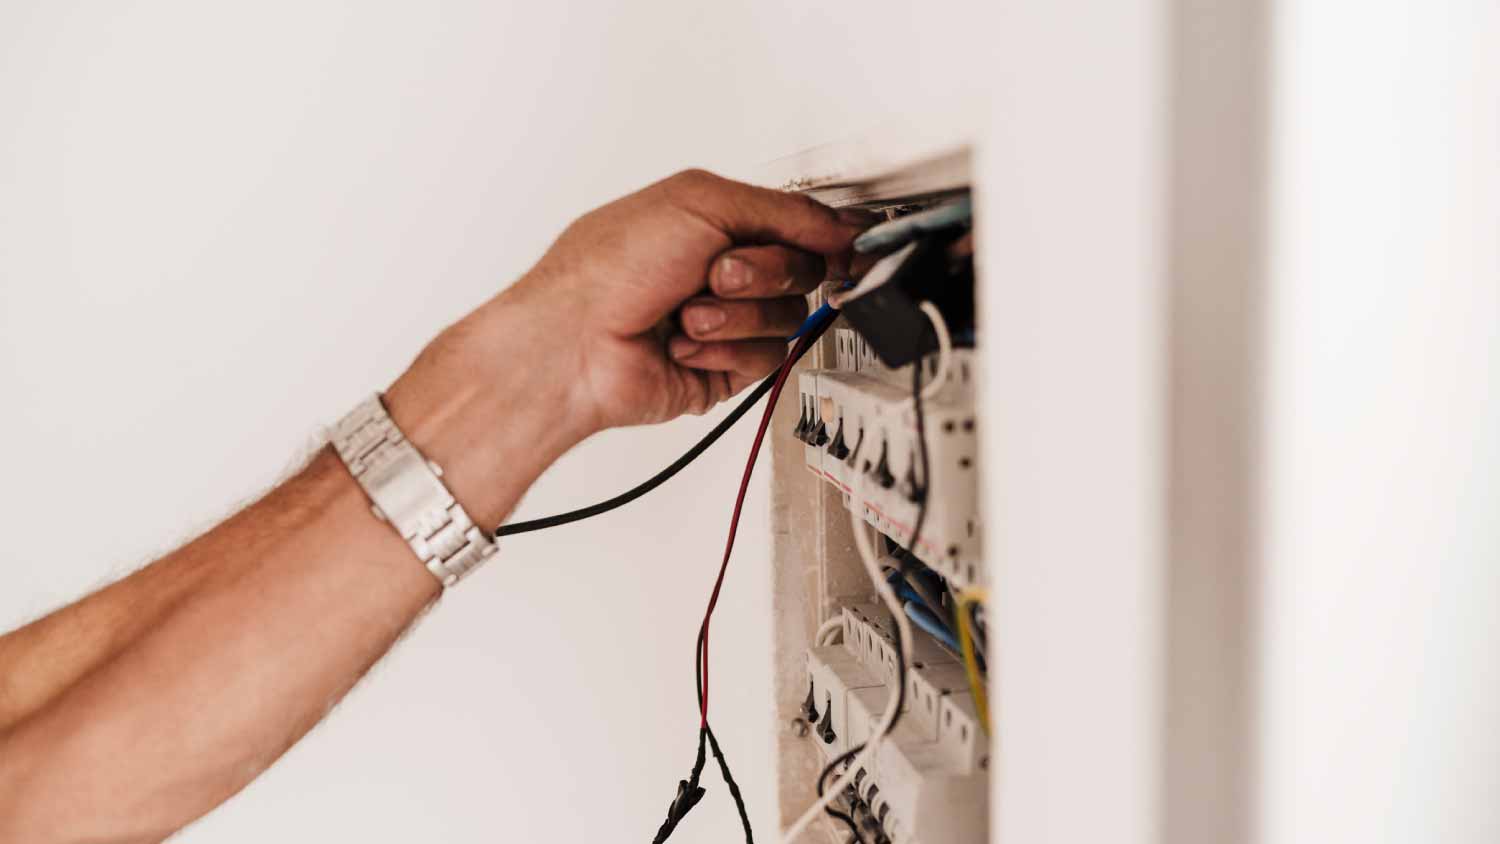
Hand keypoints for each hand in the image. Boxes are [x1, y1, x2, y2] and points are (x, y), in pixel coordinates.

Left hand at [508, 169, 868, 428]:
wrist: (573, 343)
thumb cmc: (608, 268)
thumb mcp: (701, 201)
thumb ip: (784, 210)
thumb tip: (839, 222)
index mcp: (713, 221)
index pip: (795, 224)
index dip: (822, 234)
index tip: (844, 244)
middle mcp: (718, 271)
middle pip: (799, 270)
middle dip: (763, 271)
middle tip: (718, 273)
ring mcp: (722, 322)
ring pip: (785, 318)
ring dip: (735, 315)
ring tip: (685, 314)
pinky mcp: (721, 369)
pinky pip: (764, 360)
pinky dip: (724, 350)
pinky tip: (682, 345)